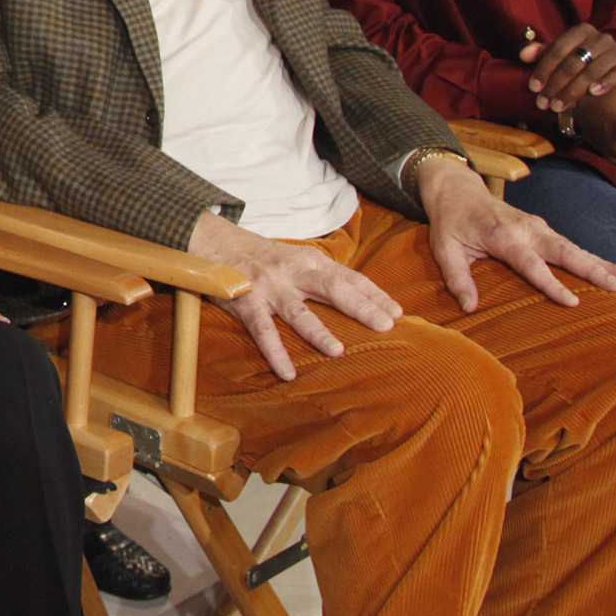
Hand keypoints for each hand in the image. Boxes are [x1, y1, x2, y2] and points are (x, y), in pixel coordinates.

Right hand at [185, 212, 397, 381]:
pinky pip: (263, 332)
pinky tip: (288, 372)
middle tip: (385, 326)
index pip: (349, 277)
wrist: (216, 243)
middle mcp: (293, 272)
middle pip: (333, 288)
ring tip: (338, 351)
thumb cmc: (263, 257)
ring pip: (298, 312)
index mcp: (311, 260)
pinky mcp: (247, 303)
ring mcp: (270, 288)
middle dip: (361, 307)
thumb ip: (323, 276)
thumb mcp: (297, 258)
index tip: (398, 312)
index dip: (375, 294)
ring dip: (318, 331)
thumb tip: (360, 297)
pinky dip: (275, 353)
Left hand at [414, 155, 615, 311]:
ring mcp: (538, 227)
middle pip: (565, 251)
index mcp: (503, 236)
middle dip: (593, 269)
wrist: (457, 190)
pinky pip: (570, 245)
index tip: (574, 302)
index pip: (532, 264)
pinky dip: (594, 257)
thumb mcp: (444, 249)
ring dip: (602, 262)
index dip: (552, 284)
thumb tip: (469, 308)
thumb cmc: (450, 223)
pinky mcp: (542, 228)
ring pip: (574, 247)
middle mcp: (527, 229)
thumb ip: (457, 279)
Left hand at [518, 24, 615, 122]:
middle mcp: (601, 38)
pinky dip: (606, 83)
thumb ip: (541, 52)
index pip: (558, 49)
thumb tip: (523, 54)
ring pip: (593, 70)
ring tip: (560, 106)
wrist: (613, 70)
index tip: (533, 88)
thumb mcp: (561, 55)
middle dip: (556, 85)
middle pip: (574, 62)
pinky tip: (593, 93)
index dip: (544, 69)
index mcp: (581, 31)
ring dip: (574, 90)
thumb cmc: (581, 62)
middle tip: (544, 103)